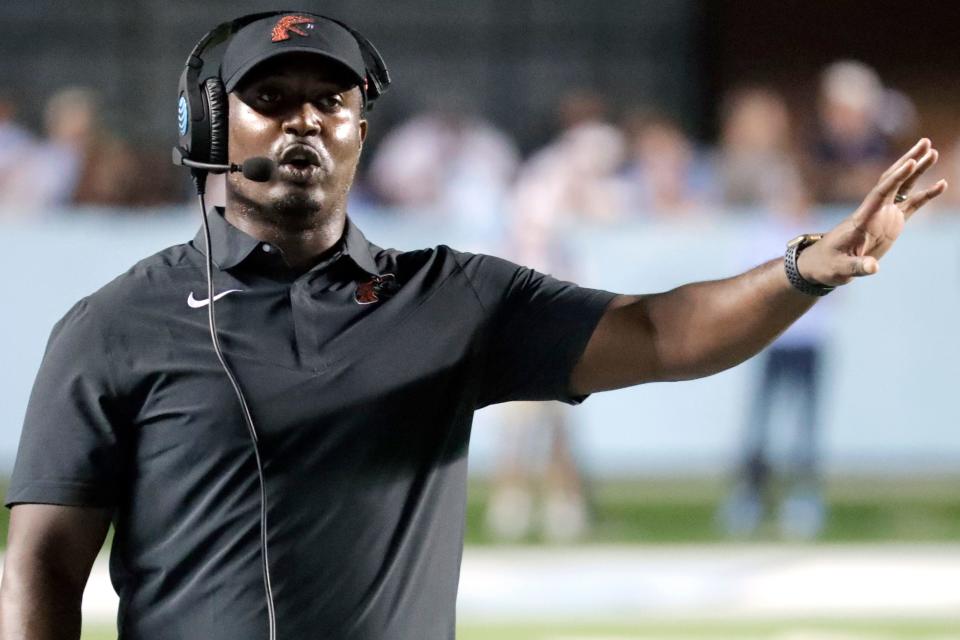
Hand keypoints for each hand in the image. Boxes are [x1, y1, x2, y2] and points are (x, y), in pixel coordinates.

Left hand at [797, 138, 947, 286]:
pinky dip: (925, 195)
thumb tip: (874, 268)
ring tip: (932, 152)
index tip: (909, 163)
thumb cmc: (827, 265)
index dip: (894, 179)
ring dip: (917, 170)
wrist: (823, 264)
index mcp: (861, 219)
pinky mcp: (891, 223)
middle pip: (892, 181)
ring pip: (902, 188)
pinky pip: (910, 205)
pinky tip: (941, 185)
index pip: (879, 194)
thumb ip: (857, 267)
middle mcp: (873, 212)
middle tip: (926, 142)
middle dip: (908, 162)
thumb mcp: (840, 269)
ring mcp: (883, 216)